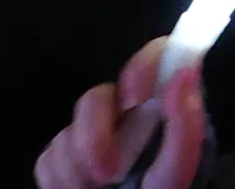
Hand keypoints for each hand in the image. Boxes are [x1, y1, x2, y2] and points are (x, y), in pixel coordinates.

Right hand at [33, 39, 205, 188]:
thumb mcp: (179, 165)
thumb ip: (186, 124)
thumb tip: (186, 72)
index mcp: (158, 104)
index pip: (152, 59)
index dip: (141, 67)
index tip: (135, 98)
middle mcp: (122, 112)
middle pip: (95, 98)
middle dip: (93, 137)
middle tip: (108, 173)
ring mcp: (89, 133)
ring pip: (66, 133)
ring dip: (78, 166)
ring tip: (99, 187)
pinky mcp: (62, 157)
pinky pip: (48, 159)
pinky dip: (61, 178)